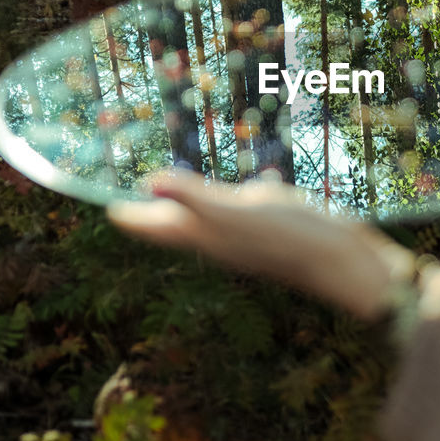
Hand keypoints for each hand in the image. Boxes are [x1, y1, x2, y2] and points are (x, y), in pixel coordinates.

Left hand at [107, 171, 414, 320]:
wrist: (347, 265)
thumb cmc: (293, 238)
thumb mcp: (241, 212)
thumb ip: (197, 197)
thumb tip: (148, 182)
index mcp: (203, 236)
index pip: (147, 223)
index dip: (120, 206)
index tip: (92, 183)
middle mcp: (219, 236)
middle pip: (170, 220)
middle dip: (146, 200)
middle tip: (120, 176)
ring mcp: (246, 233)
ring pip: (205, 213)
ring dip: (186, 196)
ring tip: (170, 178)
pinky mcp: (274, 226)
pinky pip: (243, 206)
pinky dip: (234, 193)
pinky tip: (250, 175)